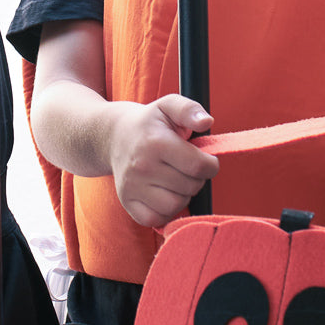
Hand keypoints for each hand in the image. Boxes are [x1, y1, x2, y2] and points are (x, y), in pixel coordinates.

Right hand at [109, 94, 219, 226]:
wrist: (113, 136)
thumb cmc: (150, 122)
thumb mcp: (169, 105)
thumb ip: (190, 110)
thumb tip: (207, 121)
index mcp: (156, 143)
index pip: (199, 167)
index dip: (211, 165)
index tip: (205, 159)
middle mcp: (142, 167)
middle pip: (191, 187)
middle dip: (197, 178)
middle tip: (186, 167)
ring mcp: (132, 187)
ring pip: (176, 205)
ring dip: (183, 195)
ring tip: (176, 180)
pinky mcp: (127, 202)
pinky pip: (157, 219)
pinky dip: (166, 211)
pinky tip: (165, 194)